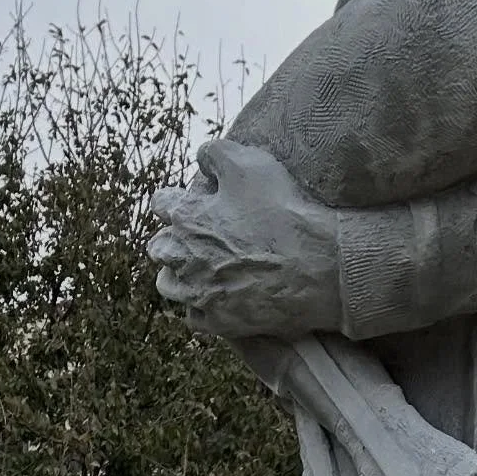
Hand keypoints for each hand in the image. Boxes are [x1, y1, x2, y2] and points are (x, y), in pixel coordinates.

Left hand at [148, 139, 340, 340]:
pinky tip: (214, 298)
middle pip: (159, 247)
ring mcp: (199, 294)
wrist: (317, 269)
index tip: (196, 202)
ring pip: (168, 285)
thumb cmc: (284, 213)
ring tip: (199, 270)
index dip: (178, 199)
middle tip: (197, 237)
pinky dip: (199, 307)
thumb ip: (215, 153)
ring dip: (178, 274)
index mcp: (186, 217)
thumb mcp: (249, 164)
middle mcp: (184, 257)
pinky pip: (193, 317)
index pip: (161, 203)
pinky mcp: (219, 322)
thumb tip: (201, 157)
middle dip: (173, 239)